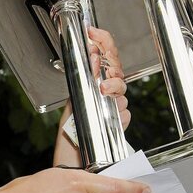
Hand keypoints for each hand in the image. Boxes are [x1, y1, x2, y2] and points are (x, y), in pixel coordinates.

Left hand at [53, 25, 129, 166]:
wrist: (72, 160)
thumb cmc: (69, 136)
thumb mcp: (71, 102)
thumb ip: (82, 82)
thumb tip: (90, 56)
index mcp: (91, 87)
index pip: (104, 58)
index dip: (102, 42)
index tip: (93, 32)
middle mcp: (104, 96)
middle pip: (116, 70)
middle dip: (109, 61)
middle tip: (99, 56)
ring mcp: (112, 109)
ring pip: (122, 89)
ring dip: (113, 85)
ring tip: (103, 88)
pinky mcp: (118, 124)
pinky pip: (123, 112)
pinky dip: (117, 109)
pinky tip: (110, 108)